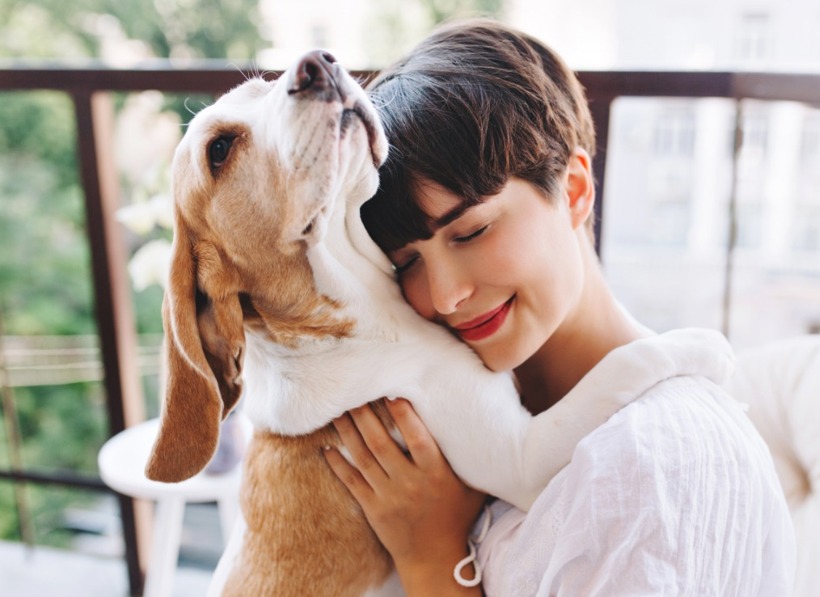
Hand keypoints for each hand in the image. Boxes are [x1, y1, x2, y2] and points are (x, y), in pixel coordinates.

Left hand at [324, 398, 485, 593]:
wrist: (435, 559)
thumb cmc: (456, 517)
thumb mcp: (473, 489)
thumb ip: (474, 461)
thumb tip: (486, 428)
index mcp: (436, 474)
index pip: (418, 439)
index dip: (404, 416)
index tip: (392, 393)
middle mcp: (410, 484)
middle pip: (382, 444)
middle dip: (365, 417)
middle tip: (353, 393)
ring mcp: (389, 497)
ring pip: (363, 459)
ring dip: (348, 433)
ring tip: (337, 411)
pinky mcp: (373, 509)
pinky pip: (352, 483)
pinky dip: (338, 465)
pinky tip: (327, 449)